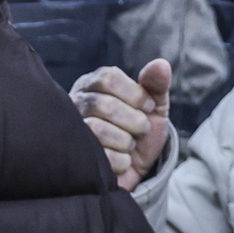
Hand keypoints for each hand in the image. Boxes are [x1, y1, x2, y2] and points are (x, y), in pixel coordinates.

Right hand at [73, 59, 172, 192]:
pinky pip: (102, 157)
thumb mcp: (154, 105)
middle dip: (135, 121)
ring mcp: (72, 130)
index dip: (135, 94)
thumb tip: (161, 64)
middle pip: (104, 105)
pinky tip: (122, 160)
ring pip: (99, 130)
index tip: (149, 106)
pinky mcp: (75, 158)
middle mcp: (76, 103)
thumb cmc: (141, 130)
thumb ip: (157, 84)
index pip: (107, 78)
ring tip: (129, 145)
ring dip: (127, 142)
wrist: (136, 168)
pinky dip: (122, 161)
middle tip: (142, 129)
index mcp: (93, 84)